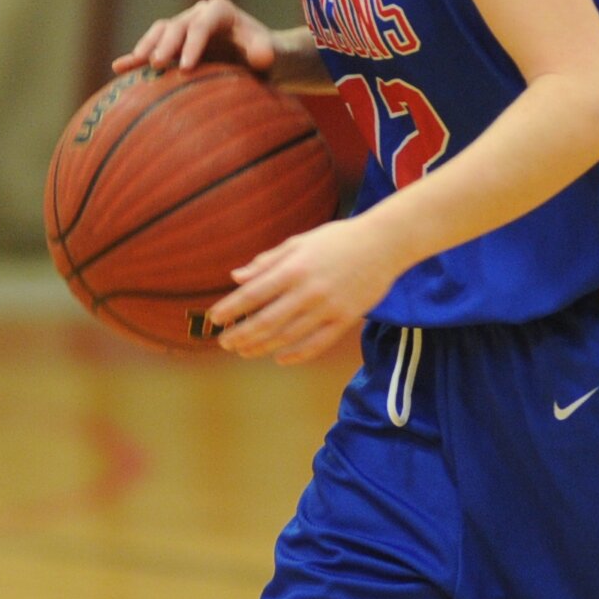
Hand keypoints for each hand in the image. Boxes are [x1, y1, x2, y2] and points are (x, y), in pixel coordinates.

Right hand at [115, 0, 278, 77]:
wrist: (259, 61)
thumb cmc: (267, 55)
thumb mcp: (273, 52)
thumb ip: (267, 51)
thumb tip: (261, 56)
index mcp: (221, 11)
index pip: (203, 24)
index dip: (193, 44)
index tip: (188, 67)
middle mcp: (199, 15)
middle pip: (177, 26)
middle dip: (167, 45)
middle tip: (158, 65)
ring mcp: (184, 28)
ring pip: (160, 32)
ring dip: (147, 47)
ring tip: (135, 64)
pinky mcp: (174, 45)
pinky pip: (152, 47)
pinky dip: (136, 57)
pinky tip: (118, 68)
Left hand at [209, 214, 408, 364]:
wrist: (384, 243)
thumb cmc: (338, 239)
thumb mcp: (299, 242)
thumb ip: (267, 261)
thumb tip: (236, 277)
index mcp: (294, 268)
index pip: (253, 294)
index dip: (230, 309)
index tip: (214, 319)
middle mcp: (308, 290)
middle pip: (266, 321)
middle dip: (241, 335)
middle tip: (224, 342)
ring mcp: (328, 308)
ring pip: (288, 337)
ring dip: (262, 347)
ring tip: (245, 351)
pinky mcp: (346, 319)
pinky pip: (317, 344)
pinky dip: (296, 355)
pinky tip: (280, 358)